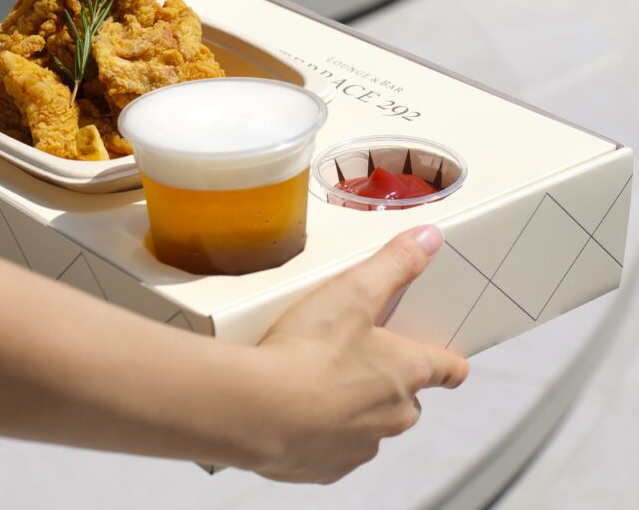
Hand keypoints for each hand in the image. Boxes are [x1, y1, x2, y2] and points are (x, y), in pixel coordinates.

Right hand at [253, 225, 467, 482]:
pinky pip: (333, 448)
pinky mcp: (325, 467)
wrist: (257, 411)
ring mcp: (360, 446)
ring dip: (353, 405)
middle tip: (356, 350)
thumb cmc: (309, 351)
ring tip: (316, 376)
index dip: (448, 360)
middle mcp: (394, 415)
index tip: (447, 359)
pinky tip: (295, 407)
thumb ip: (395, 263)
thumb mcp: (355, 290)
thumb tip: (430, 238)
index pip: (449, 369)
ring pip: (370, 423)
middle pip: (407, 398)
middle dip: (388, 377)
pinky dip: (320, 430)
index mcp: (408, 372)